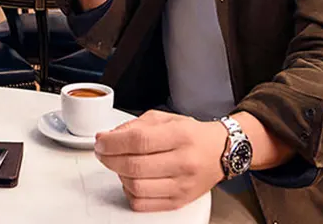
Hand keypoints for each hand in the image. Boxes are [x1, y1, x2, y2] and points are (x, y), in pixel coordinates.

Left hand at [95, 110, 226, 211]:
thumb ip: (135, 125)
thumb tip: (108, 137)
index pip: (138, 141)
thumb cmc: (191, 134)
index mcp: (180, 136)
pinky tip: (130, 180)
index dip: (112, 142)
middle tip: (103, 152)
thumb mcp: (165, 118)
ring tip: (119, 164)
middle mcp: (184, 162)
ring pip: (136, 187)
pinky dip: (129, 192)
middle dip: (109, 158)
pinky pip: (143, 204)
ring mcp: (182, 185)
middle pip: (134, 166)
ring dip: (118, 175)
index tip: (101, 141)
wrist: (221, 152)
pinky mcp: (179, 201)